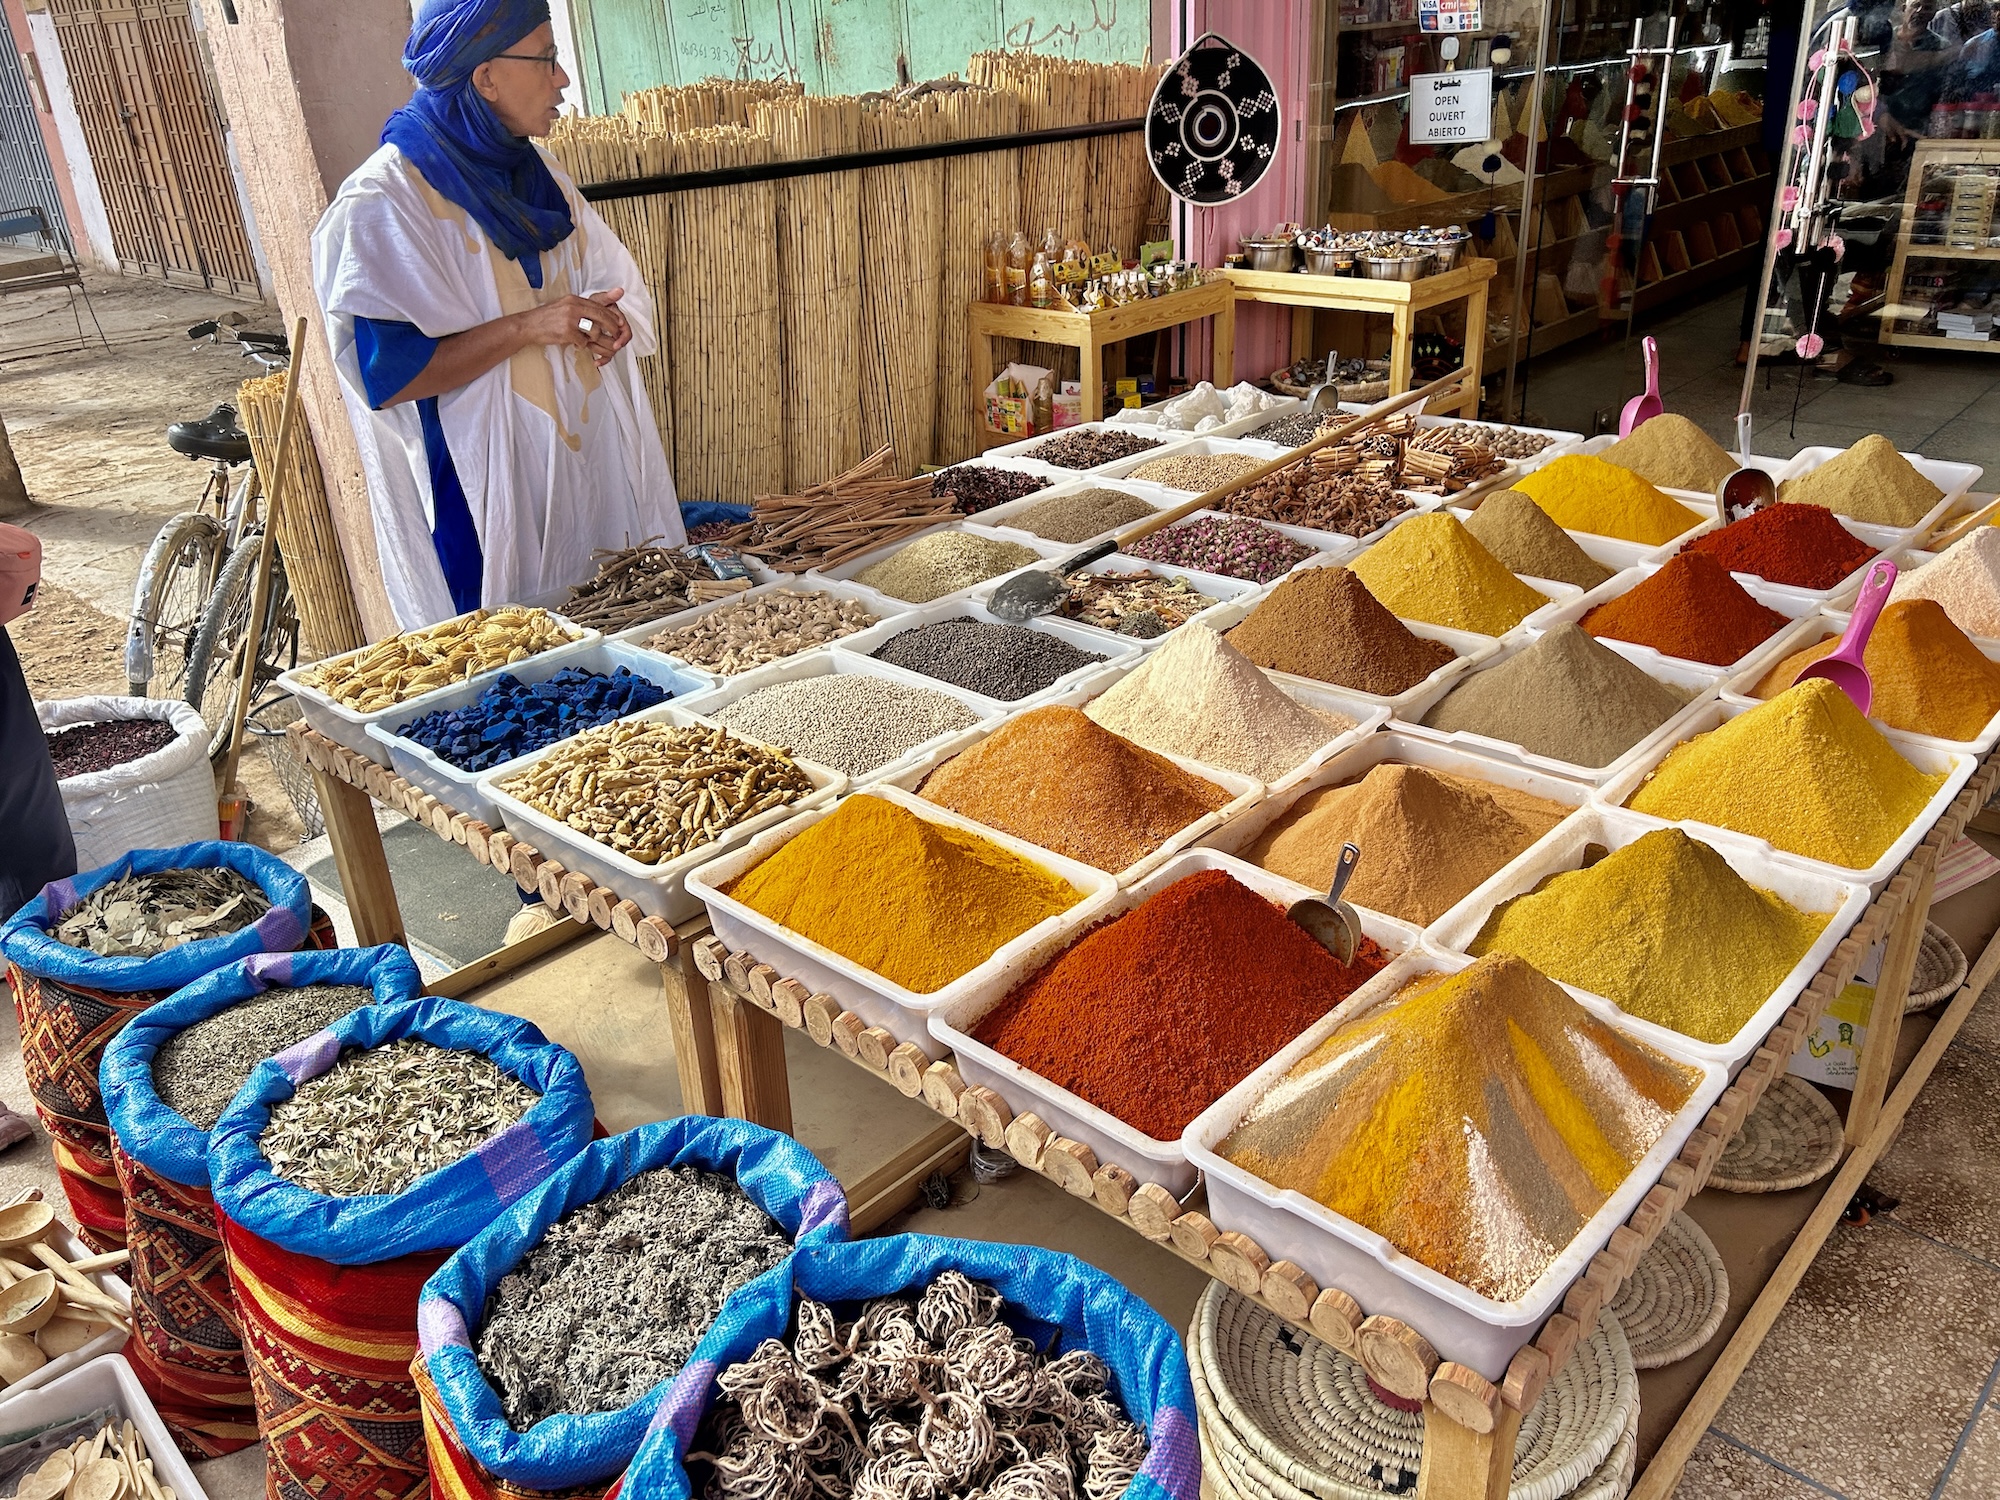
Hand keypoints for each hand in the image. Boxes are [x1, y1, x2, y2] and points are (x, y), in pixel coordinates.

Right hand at [512, 294, 627, 364]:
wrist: (529, 325)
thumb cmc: (547, 317)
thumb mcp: (565, 306)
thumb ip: (583, 306)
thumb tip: (602, 307)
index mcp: (574, 299)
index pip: (600, 306)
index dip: (612, 316)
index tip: (618, 323)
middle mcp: (573, 307)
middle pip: (602, 316)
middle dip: (612, 328)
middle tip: (616, 335)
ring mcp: (570, 319)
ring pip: (595, 331)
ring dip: (594, 339)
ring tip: (586, 339)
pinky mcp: (566, 332)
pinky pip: (583, 342)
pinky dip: (581, 345)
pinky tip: (574, 343)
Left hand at [584, 287, 633, 364]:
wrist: (571, 315)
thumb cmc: (584, 307)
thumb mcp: (595, 300)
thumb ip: (607, 297)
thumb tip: (619, 291)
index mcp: (616, 319)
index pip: (626, 331)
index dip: (623, 338)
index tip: (616, 343)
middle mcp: (614, 329)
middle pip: (620, 343)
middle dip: (611, 346)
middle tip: (602, 348)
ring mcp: (608, 338)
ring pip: (612, 350)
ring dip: (603, 351)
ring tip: (591, 349)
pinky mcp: (601, 345)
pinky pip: (606, 356)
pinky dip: (602, 360)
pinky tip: (596, 362)